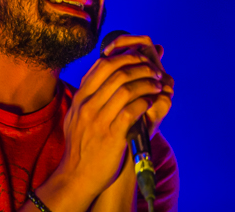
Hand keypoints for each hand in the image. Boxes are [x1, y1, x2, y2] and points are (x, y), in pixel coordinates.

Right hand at [90, 35, 174, 211]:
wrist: (77, 177)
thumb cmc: (83, 144)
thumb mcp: (78, 115)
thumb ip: (92, 93)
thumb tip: (106, 72)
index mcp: (80, 97)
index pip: (103, 64)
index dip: (125, 57)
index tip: (140, 59)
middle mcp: (87, 105)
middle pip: (117, 72)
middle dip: (141, 67)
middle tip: (155, 71)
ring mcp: (98, 120)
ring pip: (126, 89)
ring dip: (147, 83)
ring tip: (158, 85)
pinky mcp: (112, 136)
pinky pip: (132, 110)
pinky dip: (145, 102)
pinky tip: (152, 102)